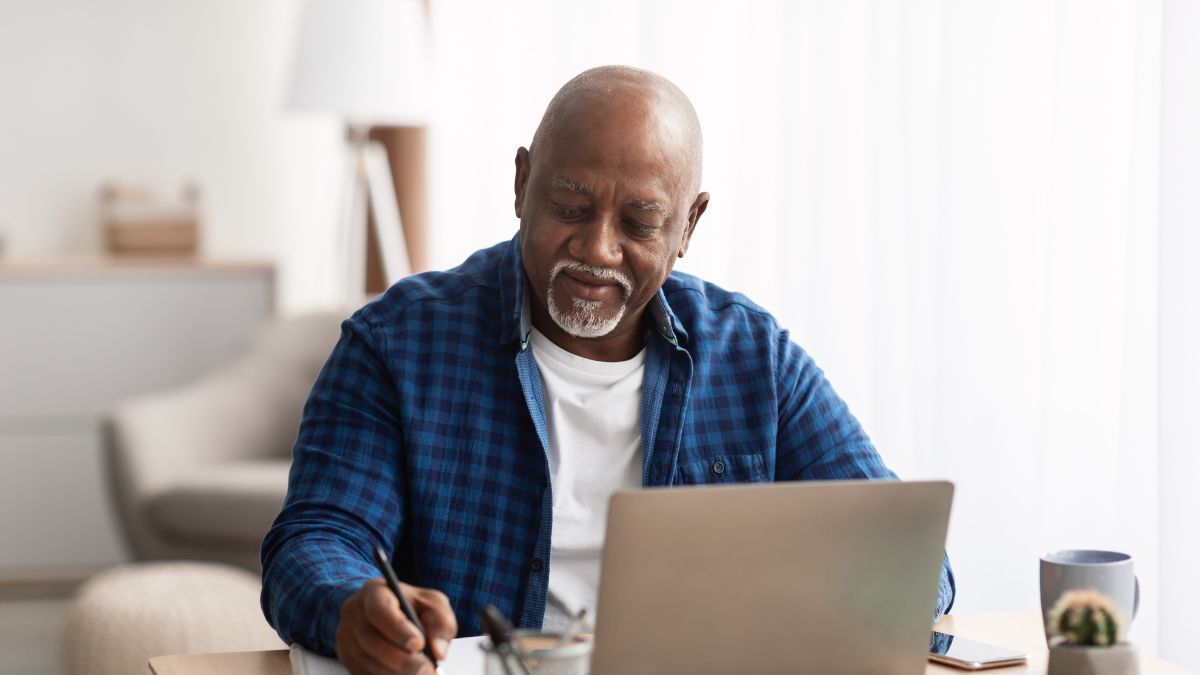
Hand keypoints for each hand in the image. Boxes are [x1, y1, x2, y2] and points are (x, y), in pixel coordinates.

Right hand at [336, 577, 457, 674]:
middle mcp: (354, 612)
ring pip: (366, 660)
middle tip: (426, 670)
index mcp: (374, 592)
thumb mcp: (432, 603)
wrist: (389, 611)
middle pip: (371, 640)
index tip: (419, 645)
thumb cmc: (411, 605)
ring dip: (394, 673)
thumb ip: (440, 622)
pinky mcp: (345, 656)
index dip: (398, 629)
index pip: (380, 610)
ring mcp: (345, 636)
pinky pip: (362, 671)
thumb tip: (439, 652)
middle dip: (401, 660)